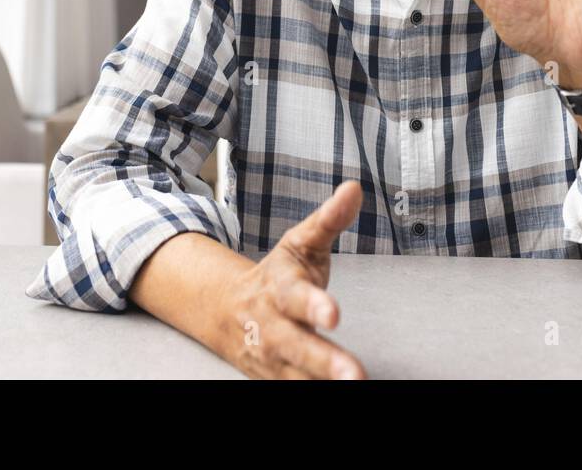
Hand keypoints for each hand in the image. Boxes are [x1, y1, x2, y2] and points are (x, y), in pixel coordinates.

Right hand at [222, 180, 366, 378]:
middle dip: (325, 361)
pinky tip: (340, 394)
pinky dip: (316, 391)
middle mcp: (272, 326)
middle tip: (355, 374)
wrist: (227, 310)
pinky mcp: (274, 378)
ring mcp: (272, 357)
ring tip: (355, 385)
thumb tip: (354, 189)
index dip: (314, 305)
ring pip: (297, 376)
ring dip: (324, 383)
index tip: (334, 315)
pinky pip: (294, 388)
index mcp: (279, 288)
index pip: (295, 297)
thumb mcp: (299, 242)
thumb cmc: (276, 275)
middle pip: (296, 346)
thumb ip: (329, 220)